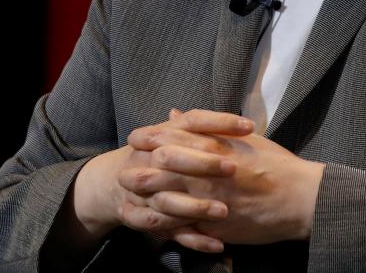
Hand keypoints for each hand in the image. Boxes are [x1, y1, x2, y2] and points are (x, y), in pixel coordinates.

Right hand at [66, 110, 253, 253]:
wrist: (117, 182)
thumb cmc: (157, 154)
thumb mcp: (176, 135)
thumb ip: (204, 129)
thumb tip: (245, 124)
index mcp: (161, 134)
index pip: (192, 121)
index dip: (220, 122)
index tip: (248, 127)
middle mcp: (149, 160)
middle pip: (172, 159)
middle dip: (202, 163)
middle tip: (233, 168)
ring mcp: (143, 192)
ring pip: (167, 201)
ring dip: (196, 206)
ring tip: (224, 211)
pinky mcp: (144, 218)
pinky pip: (166, 231)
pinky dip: (193, 239)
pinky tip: (218, 244)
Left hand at [124, 108, 325, 246]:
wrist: (300, 199)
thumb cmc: (275, 164)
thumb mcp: (242, 138)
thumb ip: (207, 126)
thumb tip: (174, 114)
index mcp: (217, 148)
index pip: (173, 139)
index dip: (150, 138)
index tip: (135, 138)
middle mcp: (210, 174)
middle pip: (164, 170)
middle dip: (140, 171)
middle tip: (121, 172)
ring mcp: (212, 203)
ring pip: (169, 201)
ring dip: (146, 200)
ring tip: (128, 199)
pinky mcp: (216, 228)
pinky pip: (185, 229)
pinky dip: (168, 226)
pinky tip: (154, 225)